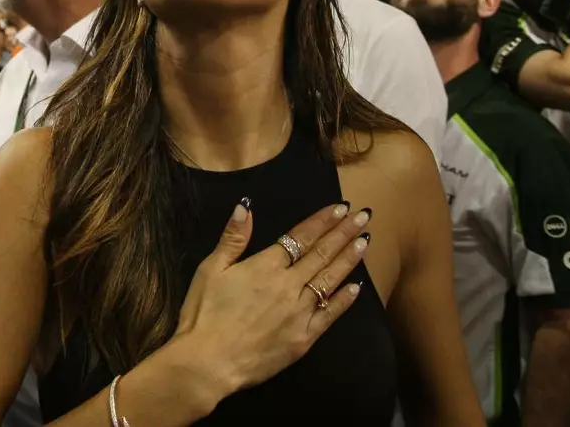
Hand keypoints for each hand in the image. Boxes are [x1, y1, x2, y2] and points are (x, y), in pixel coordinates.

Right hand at [171, 201, 369, 399]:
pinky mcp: (303, 339)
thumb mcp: (210, 269)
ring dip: (349, 259)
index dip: (322, 221)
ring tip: (365, 241)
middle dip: (344, 233)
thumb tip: (245, 206)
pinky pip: (330, 315)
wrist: (208, 363)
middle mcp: (288, 285)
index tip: (341, 207)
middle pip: (321, 254)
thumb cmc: (204, 314)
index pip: (300, 237)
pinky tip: (356, 287)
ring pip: (330, 280)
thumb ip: (232, 238)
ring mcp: (299, 313)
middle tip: (363, 216)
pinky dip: (344, 300)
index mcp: (266, 266)